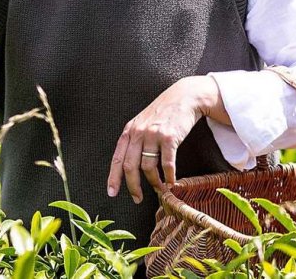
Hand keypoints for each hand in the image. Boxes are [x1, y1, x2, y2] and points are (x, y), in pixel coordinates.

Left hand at [107, 75, 223, 203]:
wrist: (183, 97)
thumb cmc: (163, 113)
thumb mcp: (142, 123)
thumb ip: (135, 141)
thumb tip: (129, 166)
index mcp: (129, 131)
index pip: (117, 158)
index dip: (113, 178)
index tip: (112, 193)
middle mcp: (138, 133)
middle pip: (130, 166)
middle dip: (133, 186)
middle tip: (137, 198)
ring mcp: (153, 134)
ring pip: (148, 167)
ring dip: (154, 182)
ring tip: (160, 189)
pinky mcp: (170, 137)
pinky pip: (167, 163)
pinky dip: (169, 176)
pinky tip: (172, 183)